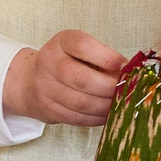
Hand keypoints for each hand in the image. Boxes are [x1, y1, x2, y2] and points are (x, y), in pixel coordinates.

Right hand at [3, 32, 125, 127]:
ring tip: (121, 105)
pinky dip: (96, 118)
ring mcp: (45, 88)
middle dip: (109, 87)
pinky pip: (76, 118)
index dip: (107, 57)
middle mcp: (49, 63)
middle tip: (127, 91)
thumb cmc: (65, 62)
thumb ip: (103, 58)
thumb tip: (131, 74)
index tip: (125, 66)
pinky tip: (108, 114)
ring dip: (105, 106)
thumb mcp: (80, 50)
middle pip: (81, 78)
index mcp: (61, 42)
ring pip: (80, 102)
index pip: (83, 45)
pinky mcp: (48, 109)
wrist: (30, 81)